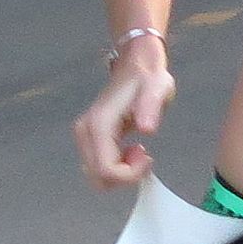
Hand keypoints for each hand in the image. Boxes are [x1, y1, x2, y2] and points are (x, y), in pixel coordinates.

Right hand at [72, 38, 174, 189]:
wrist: (137, 65)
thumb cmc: (148, 78)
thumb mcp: (157, 89)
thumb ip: (151, 107)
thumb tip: (147, 128)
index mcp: (99, 125)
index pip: (105, 170)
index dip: (129, 174)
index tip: (148, 156)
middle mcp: (85, 133)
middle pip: (98, 178)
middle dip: (125, 177)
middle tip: (143, 155)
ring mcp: (85, 137)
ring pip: (97, 176)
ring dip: (122, 172)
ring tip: (138, 150)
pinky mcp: (90, 139)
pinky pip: (101, 167)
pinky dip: (118, 167)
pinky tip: (131, 149)